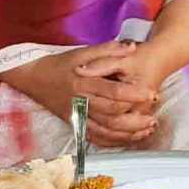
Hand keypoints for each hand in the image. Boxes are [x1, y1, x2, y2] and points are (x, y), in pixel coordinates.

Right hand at [1, 43, 159, 146]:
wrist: (34, 79)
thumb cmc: (61, 64)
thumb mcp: (83, 52)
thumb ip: (108, 50)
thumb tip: (132, 47)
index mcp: (85, 83)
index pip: (113, 92)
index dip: (134, 94)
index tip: (151, 94)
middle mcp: (82, 103)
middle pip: (112, 115)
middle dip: (136, 117)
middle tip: (154, 116)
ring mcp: (78, 117)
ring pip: (107, 131)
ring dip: (129, 133)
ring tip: (148, 129)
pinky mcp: (76, 125)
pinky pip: (97, 138)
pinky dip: (114, 141)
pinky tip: (129, 138)